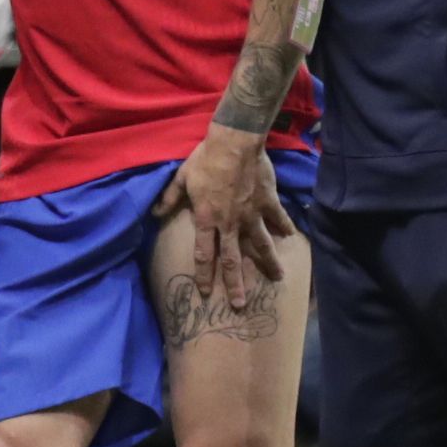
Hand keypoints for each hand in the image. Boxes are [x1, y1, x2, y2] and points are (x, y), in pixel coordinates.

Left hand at [153, 126, 293, 306]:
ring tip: (278, 277)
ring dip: (269, 262)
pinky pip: (278, 218)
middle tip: (240, 305)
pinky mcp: (268, 202)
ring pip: (261, 245)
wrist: (235, 142)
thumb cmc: (205, 159)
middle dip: (236, 284)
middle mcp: (230, 223)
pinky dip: (285, 227)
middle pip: (233, 260)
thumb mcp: (182, 178)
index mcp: (207, 219)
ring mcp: (252, 214)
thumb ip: (170, 198)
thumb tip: (155, 214)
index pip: (204, 254)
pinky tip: (291, 237)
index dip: (204, 275)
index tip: (206, 292)